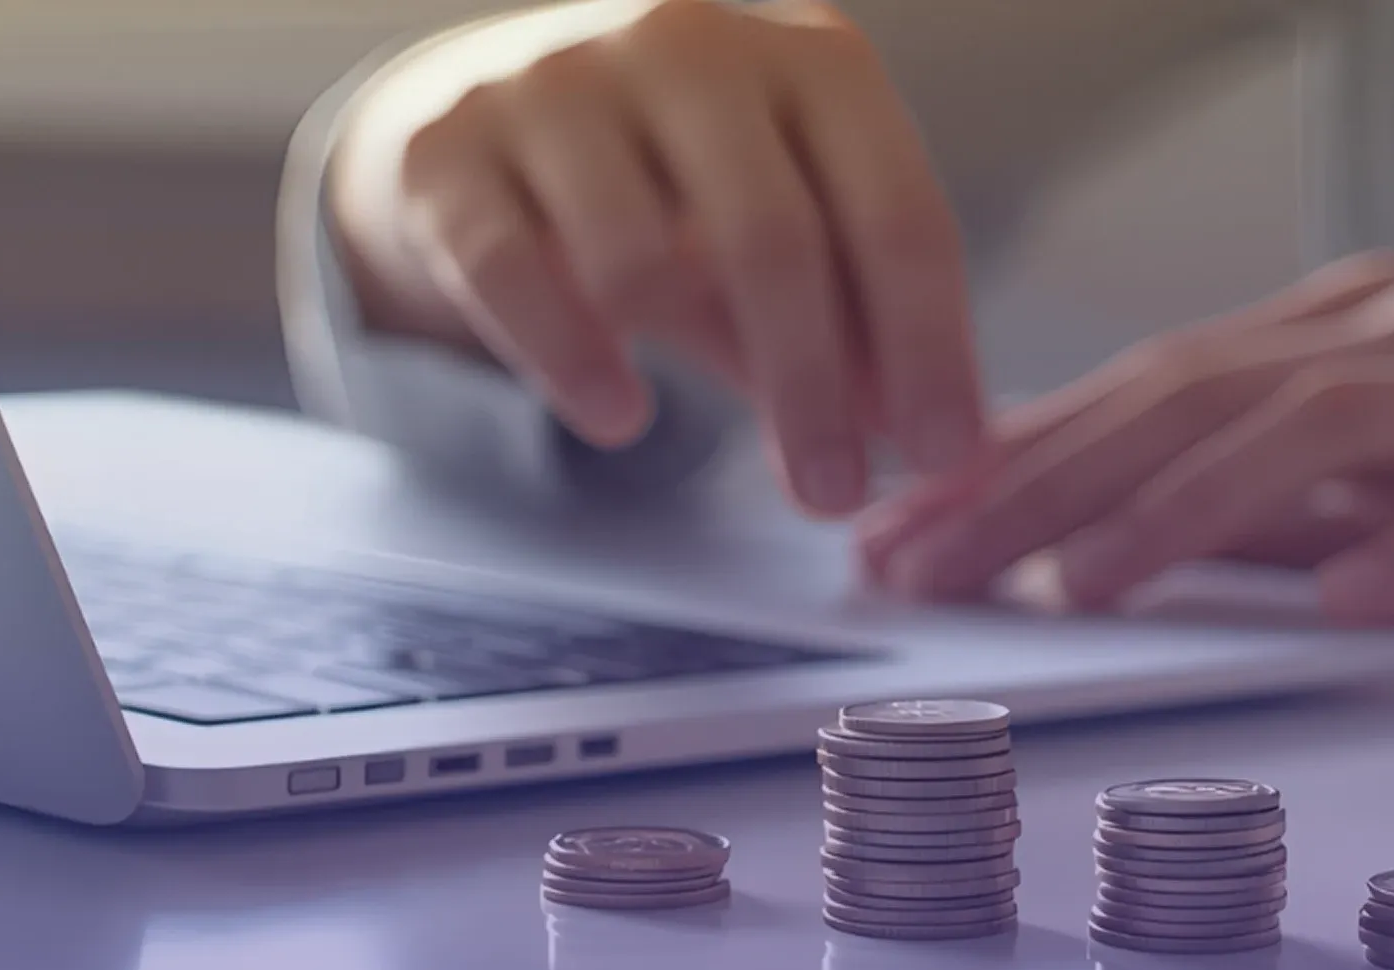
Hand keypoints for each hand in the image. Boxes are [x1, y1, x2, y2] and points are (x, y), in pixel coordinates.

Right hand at [325, 0, 982, 515]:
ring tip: (732, 447)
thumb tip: (937, 441)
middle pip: (773, 240)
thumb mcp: (784, 233)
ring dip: (690, 376)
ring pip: (641, 258)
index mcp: (809, 61)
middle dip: (814, 389)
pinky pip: (514, 276)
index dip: (928, 346)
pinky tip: (618, 417)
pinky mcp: (449, 150)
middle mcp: (688, 47)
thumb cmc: (679, 187)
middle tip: (834, 496)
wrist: (488, 118)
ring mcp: (559, 86)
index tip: (944, 456)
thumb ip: (853, 322)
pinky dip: (572, 364)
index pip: (894, 211)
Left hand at [856, 253, 1393, 623]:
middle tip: (937, 557)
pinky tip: (1343, 598)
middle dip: (1050, 480)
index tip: (913, 517)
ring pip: (1319, 432)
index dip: (1022, 450)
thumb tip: (1098, 541)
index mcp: (1346, 324)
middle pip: (1198, 395)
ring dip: (1190, 507)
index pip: (1152, 380)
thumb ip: (1253, 501)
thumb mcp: (1371, 475)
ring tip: (1088, 581)